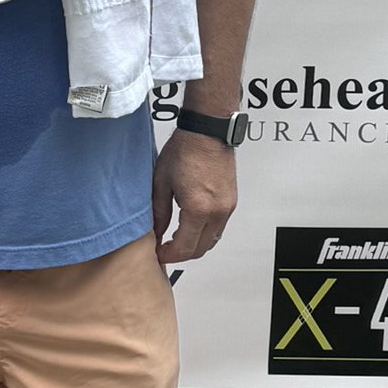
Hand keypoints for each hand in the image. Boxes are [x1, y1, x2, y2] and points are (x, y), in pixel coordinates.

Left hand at [152, 128, 237, 264]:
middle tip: (165, 249)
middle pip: (201, 249)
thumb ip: (158, 212)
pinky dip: (205, 233)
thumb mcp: (161, 183)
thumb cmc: (185, 150)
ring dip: (194, 244)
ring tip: (175, 238)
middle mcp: (218, 211)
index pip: (185, 248)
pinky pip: (219, 227)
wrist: (207, 132)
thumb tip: (156, 232)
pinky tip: (190, 226)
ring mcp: (227, 207)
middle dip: (181, 254)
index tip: (158, 254)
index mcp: (198, 209)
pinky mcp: (231, 201)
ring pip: (212, 240)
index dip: (169, 256)